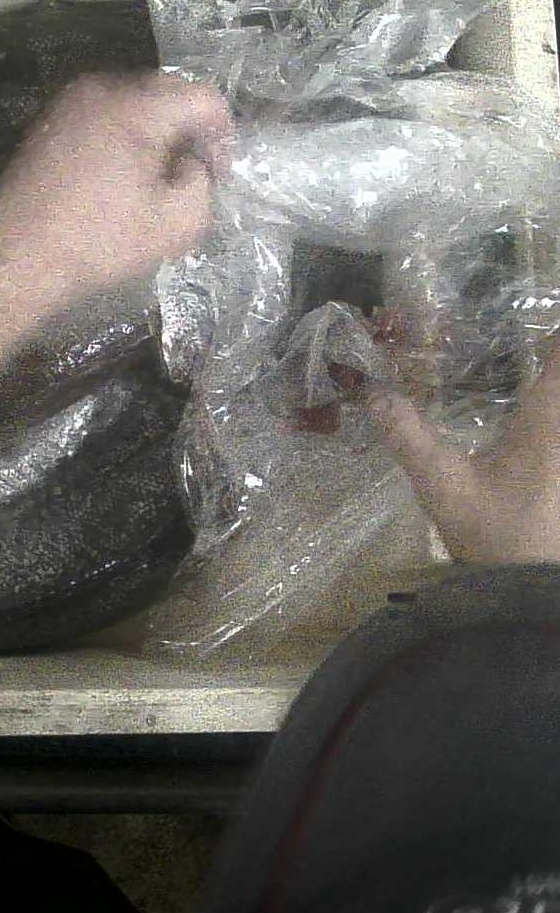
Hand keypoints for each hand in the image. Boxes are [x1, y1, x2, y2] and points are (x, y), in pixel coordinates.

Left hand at [0, 73, 231, 304]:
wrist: (14, 257)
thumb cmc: (96, 244)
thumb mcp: (174, 225)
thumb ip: (203, 182)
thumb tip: (193, 163)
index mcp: (137, 108)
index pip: (204, 97)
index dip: (221, 135)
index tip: (215, 173)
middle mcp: (102, 90)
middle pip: (168, 91)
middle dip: (188, 129)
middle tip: (189, 174)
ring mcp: (69, 102)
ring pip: (133, 101)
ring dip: (154, 131)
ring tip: (154, 177)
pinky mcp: (48, 121)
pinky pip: (102, 114)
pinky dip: (120, 135)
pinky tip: (117, 175)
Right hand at [371, 338, 559, 564]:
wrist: (530, 594)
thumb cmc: (494, 536)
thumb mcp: (443, 485)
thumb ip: (409, 435)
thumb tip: (372, 392)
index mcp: (549, 422)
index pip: (559, 355)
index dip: (550, 332)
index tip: (533, 318)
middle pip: (559, 377)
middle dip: (547, 356)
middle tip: (523, 345)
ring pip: (557, 406)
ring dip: (544, 387)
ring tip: (526, 373)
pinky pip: (554, 431)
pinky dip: (543, 418)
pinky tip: (524, 431)